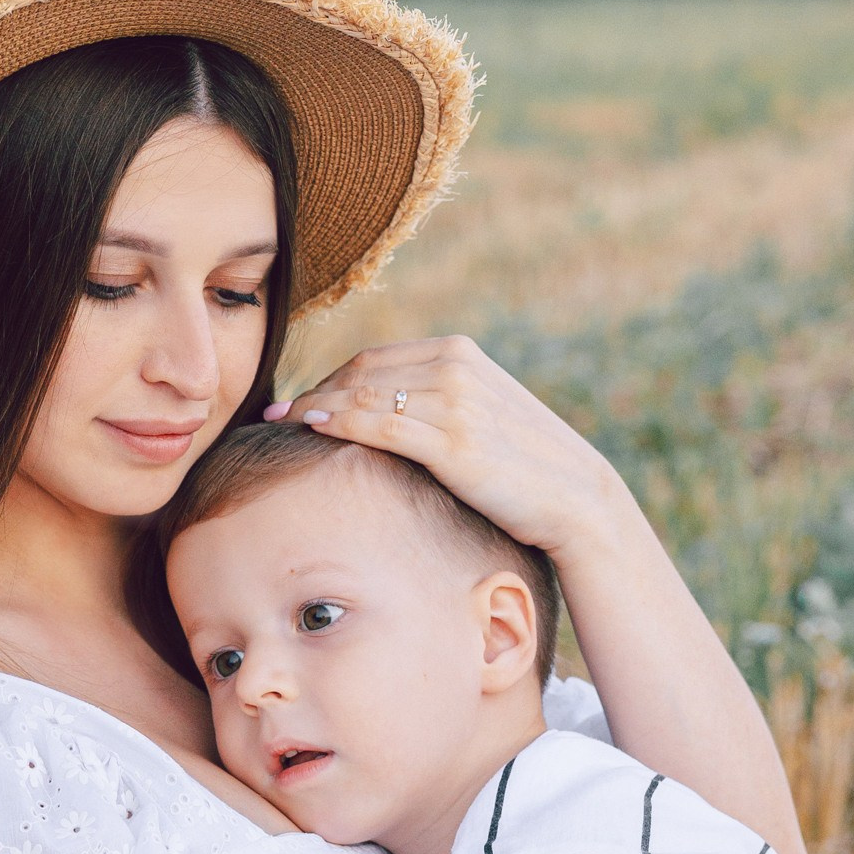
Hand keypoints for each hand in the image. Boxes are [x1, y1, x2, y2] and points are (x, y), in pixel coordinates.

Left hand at [267, 336, 622, 563]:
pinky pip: (383, 423)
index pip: (372, 358)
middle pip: (360, 371)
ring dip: (316, 406)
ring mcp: (456, 401)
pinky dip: (342, 420)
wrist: (576, 501)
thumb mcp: (479, 417)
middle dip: (314, 392)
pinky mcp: (455, 441)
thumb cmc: (522, 469)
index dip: (328, 380)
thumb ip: (434, 403)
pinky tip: (313, 428)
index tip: (298, 403)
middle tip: (277, 415)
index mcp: (458, 353)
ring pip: (364, 393)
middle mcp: (455, 367)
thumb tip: (382, 415)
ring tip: (282, 425)